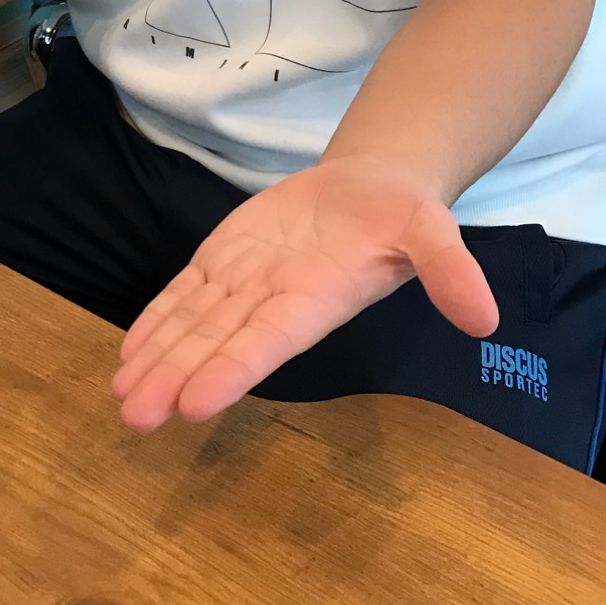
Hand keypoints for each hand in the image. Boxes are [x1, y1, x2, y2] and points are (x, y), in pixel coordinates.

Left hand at [112, 159, 499, 432]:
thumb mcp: (433, 229)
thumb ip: (451, 271)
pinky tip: (128, 354)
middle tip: (134, 417)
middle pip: (216, 344)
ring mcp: (244, 284)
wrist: (370, 187)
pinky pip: (184, 297)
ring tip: (120, 397)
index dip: (231, 371)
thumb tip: (485, 318)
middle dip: (175, 379)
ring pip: (191, 326)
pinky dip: (156, 323)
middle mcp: (272, 302)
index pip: (267, 342)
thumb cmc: (402, 214)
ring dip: (156, 360)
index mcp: (316, 300)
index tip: (193, 405)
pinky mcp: (224, 264)